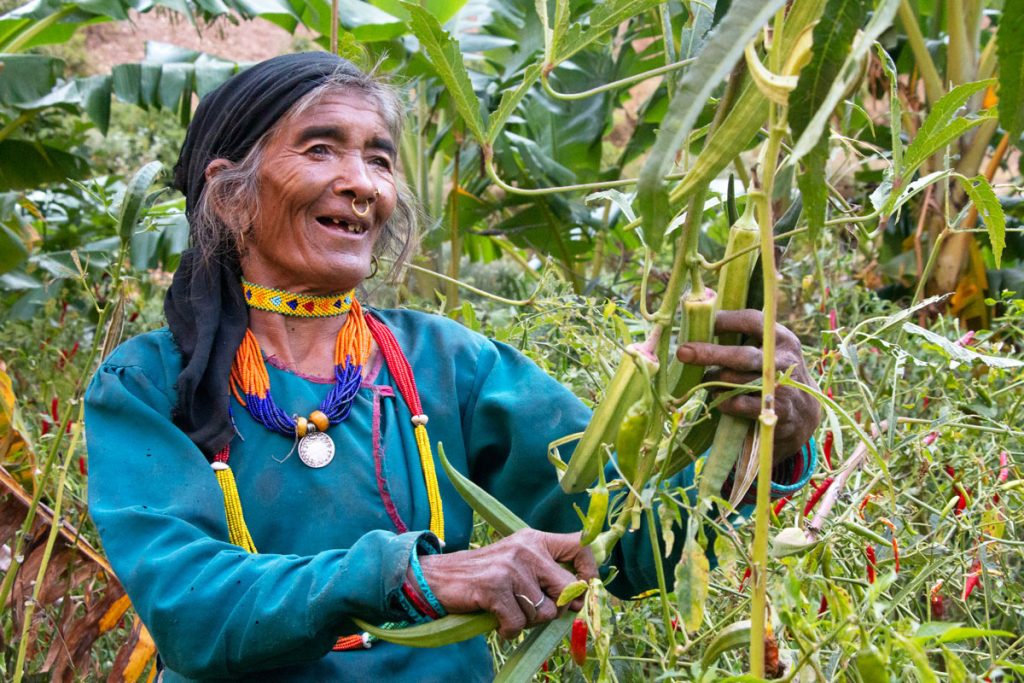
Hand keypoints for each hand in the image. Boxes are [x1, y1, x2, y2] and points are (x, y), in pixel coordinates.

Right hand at [417, 529, 597, 638]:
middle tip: (533, 609)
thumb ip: (547, 572)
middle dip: (556, 608)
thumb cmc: (484, 574)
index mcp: (535, 539)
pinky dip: (508, 629)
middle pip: (567, 588)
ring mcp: (511, 568)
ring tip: (508, 610)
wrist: (438, 577)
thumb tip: (580, 598)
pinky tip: (497, 620)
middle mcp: (527, 549)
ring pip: (544, 612)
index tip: (582, 590)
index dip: (589, 571)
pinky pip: (519, 624)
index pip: (580, 545)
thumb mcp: (518, 560)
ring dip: (527, 621)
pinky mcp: (495, 588)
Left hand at [675, 309, 821, 458]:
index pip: (753, 321)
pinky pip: (736, 404)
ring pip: (735, 382)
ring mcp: (783, 388)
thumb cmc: (772, 375)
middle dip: (709, 353)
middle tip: (683, 352)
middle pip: (742, 356)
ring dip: (714, 381)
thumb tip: (700, 320)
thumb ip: (743, 338)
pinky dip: (722, 401)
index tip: (703, 323)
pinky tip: (721, 398)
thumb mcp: (767, 352)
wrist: (803, 415)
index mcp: (782, 339)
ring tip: (709, 380)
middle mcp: (785, 361)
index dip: (726, 320)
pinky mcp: (776, 411)